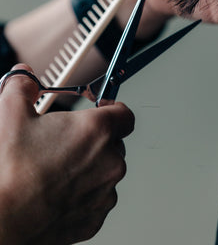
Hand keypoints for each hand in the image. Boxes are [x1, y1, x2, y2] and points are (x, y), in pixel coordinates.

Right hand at [0, 64, 134, 244]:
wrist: (5, 221)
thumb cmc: (12, 173)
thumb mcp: (12, 115)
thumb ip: (22, 87)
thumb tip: (24, 78)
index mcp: (97, 130)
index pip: (124, 113)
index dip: (112, 109)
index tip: (101, 110)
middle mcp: (109, 160)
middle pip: (113, 142)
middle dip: (94, 140)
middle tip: (66, 142)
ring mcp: (105, 191)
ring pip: (105, 172)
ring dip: (90, 168)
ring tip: (58, 169)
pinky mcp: (96, 218)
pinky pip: (97, 199)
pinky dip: (83, 194)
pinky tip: (58, 191)